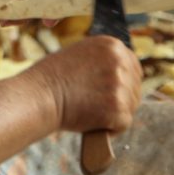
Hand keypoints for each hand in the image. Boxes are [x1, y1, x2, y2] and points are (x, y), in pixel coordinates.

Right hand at [27, 36, 141, 132]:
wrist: (38, 96)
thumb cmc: (51, 78)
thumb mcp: (81, 56)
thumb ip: (103, 61)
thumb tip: (120, 76)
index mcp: (112, 45)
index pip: (133, 66)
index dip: (124, 82)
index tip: (112, 93)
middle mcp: (119, 61)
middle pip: (135, 87)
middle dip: (121, 99)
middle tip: (99, 107)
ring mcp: (119, 84)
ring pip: (130, 106)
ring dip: (115, 114)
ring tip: (92, 114)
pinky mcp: (117, 107)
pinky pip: (123, 123)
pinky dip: (111, 129)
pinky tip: (94, 124)